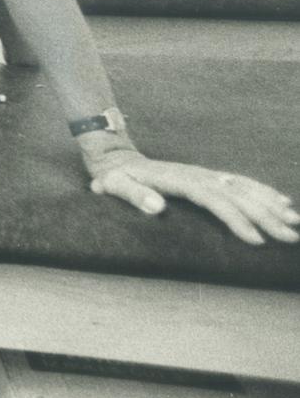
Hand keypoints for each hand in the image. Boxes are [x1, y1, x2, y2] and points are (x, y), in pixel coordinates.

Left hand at [86, 148, 299, 244]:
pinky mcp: (207, 176)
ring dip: (270, 204)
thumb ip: (134, 196)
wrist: (115, 158)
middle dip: (265, 216)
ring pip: (243, 188)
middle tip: (290, 236)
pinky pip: (239, 182)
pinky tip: (281, 201)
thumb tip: (156, 208)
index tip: (256, 239)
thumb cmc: (114, 177)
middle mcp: (197, 175)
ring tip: (294, 222)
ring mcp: (204, 174)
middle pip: (237, 195)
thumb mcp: (115, 186)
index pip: (214, 200)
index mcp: (179, 180)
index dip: (235, 219)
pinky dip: (261, 190)